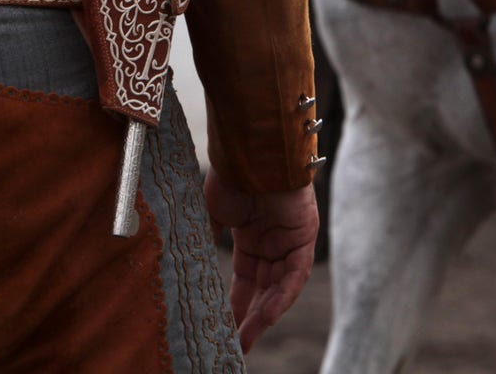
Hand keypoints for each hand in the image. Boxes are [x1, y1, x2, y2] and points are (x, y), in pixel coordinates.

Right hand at [203, 170, 318, 351]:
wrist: (250, 150)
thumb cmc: (230, 174)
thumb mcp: (212, 212)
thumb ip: (207, 238)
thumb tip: (190, 263)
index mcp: (252, 236)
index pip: (245, 280)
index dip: (235, 306)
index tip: (222, 330)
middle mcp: (273, 241)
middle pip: (263, 289)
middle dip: (248, 318)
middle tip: (234, 345)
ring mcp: (290, 240)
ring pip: (279, 287)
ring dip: (263, 315)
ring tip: (245, 341)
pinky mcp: (305, 237)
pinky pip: (295, 275)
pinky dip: (282, 297)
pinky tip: (267, 318)